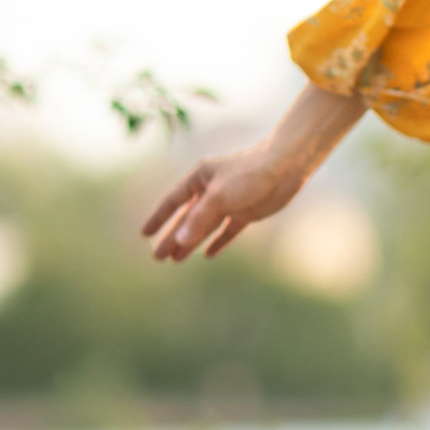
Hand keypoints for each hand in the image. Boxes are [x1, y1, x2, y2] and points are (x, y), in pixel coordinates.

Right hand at [141, 144, 300, 260]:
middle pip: (187, 219)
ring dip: (191, 243)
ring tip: (175, 260)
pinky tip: (207, 254)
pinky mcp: (246, 212)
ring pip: (205, 227)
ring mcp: (229, 202)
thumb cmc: (248, 175)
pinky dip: (218, 241)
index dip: (159, 218)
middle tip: (157, 258)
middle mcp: (212, 190)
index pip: (173, 201)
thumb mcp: (219, 197)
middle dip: (172, 238)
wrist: (284, 168)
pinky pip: (227, 230)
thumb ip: (199, 219)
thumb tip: (180, 240)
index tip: (145, 234)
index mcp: (199, 179)